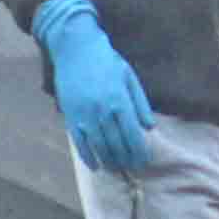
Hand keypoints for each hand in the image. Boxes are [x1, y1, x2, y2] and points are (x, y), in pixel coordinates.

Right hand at [29, 0, 154, 176]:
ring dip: (110, 161)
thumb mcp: (129, 77)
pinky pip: (78, 141)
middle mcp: (102, 111)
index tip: (145, 161)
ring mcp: (84, 115)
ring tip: (118, 169)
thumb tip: (149, 127)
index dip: (140, 151)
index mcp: (120, 102)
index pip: (133, 135)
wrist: (75, 49)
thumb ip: (140, 103)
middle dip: (127, 159)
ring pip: (99, 145)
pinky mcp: (69, 115)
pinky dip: (87, 156)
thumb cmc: (106, 61)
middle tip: (133, 168)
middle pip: (117, 144)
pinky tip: (95, 166)